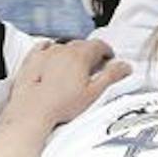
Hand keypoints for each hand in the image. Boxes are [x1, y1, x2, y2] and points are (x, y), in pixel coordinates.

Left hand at [3, 37, 129, 130]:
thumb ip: (112, 76)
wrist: (32, 111)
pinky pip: (43, 46)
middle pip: (82, 45)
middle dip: (90, 53)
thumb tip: (126, 66)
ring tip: (74, 66)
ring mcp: (46, 53)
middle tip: (94, 66)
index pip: (99, 45)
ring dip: (71, 52)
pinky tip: (51, 54)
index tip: (109, 58)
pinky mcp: (32, 59)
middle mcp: (63, 50)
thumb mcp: (93, 93)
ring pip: (63, 46)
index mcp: (80, 56)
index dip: (107, 51)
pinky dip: (50, 48)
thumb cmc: (62, 105)